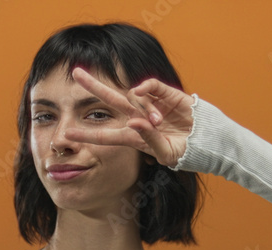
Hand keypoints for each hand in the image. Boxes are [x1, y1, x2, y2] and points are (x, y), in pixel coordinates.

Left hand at [64, 67, 194, 168]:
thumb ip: (148, 139)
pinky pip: (150, 86)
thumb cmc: (182, 151)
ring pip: (134, 96)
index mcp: (132, 136)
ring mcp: (150, 104)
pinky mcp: (165, 93)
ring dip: (145, 109)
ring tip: (160, 122)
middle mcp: (137, 117)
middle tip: (76, 73)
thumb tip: (135, 122)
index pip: (104, 134)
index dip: (86, 133)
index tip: (67, 132)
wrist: (205, 141)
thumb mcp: (164, 153)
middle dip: (93, 86)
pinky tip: (145, 95)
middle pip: (110, 99)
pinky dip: (146, 88)